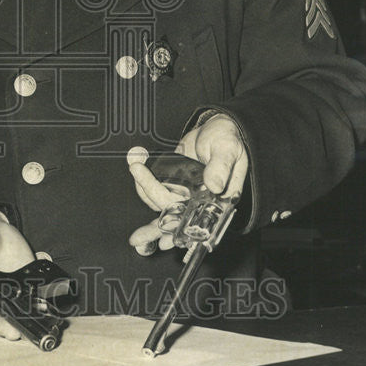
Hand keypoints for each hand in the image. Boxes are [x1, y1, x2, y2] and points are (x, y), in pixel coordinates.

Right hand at [0, 209, 35, 340]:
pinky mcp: (21, 286)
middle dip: (15, 327)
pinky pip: (30, 299)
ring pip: (16, 312)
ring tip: (42, 324)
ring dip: (28, 320)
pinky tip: (48, 308)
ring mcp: (5, 294)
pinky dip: (38, 305)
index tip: (10, 330)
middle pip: (0, 318)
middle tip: (29, 332)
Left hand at [128, 114, 248, 252]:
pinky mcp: (174, 182)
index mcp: (219, 200)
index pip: (200, 222)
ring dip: (146, 192)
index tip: (167, 240)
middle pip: (177, 220)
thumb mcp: (228, 148)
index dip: (183, 232)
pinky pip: (156, 189)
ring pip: (162, 204)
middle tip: (137, 238)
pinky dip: (144, 182)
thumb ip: (221, 166)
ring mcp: (185, 192)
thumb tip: (214, 185)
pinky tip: (138, 168)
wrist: (216, 125)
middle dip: (156, 230)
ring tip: (137, 169)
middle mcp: (201, 201)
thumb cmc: (227, 138)